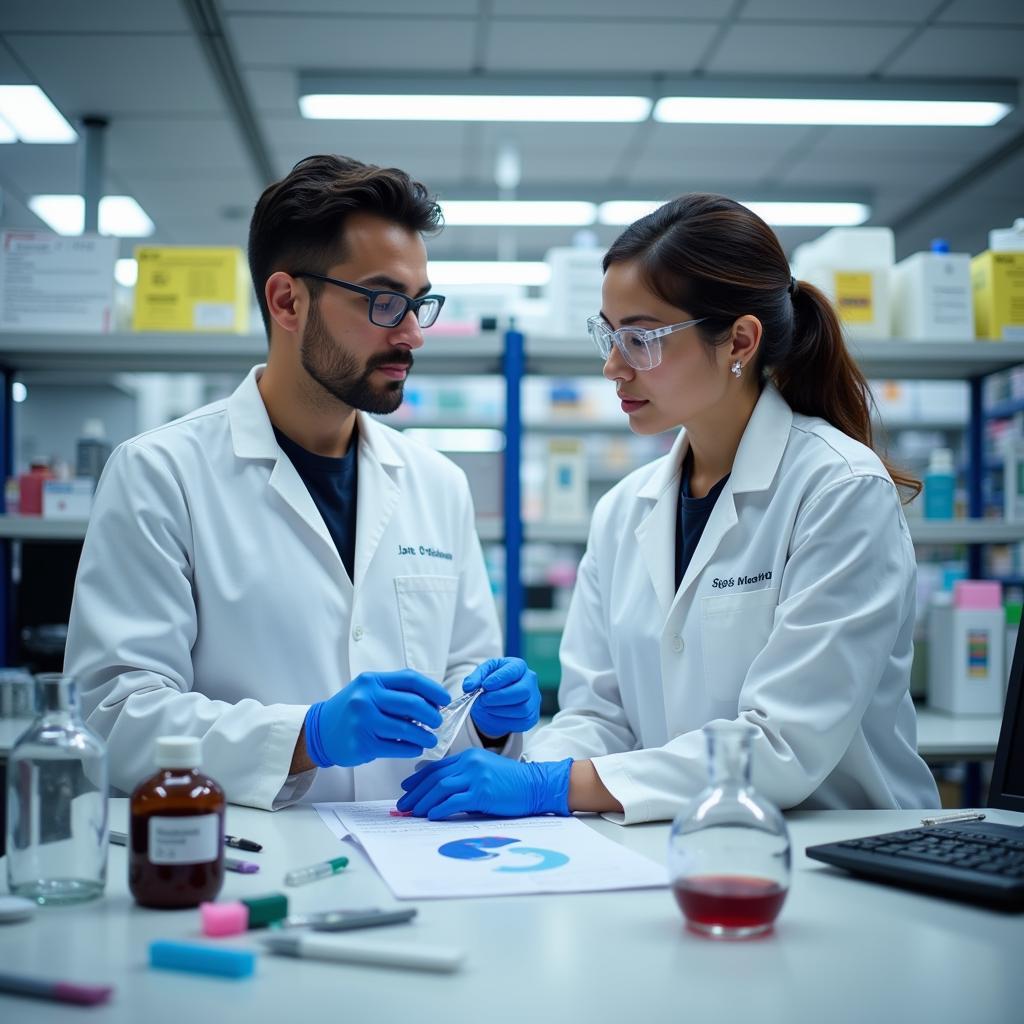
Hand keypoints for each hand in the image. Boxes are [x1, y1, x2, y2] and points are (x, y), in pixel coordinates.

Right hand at [304, 670, 449, 767]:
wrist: (320, 731)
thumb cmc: (352, 709)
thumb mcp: (369, 691)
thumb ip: (396, 693)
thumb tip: (433, 702)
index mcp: (372, 681)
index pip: (410, 679)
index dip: (433, 689)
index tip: (445, 700)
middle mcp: (366, 698)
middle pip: (412, 704)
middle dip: (432, 714)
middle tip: (438, 722)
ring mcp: (363, 722)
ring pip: (406, 729)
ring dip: (425, 736)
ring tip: (431, 739)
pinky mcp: (362, 744)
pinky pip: (396, 748)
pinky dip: (412, 749)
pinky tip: (416, 748)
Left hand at [397, 748, 571, 819]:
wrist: (536, 785)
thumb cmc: (512, 783)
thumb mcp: (485, 773)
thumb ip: (464, 778)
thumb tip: (440, 793)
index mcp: (469, 756)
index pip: (436, 767)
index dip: (418, 778)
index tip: (406, 788)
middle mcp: (470, 763)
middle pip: (434, 777)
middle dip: (415, 792)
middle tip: (403, 805)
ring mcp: (477, 776)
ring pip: (441, 788)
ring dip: (423, 801)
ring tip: (413, 813)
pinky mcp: (483, 792)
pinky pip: (454, 801)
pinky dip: (440, 809)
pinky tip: (432, 816)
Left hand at [463, 658, 540, 737]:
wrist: (498, 698)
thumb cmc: (493, 681)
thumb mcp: (483, 674)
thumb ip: (475, 677)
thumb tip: (468, 686)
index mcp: (518, 666)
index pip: (513, 671)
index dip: (499, 679)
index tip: (485, 685)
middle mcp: (530, 681)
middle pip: (522, 691)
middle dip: (501, 697)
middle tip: (484, 699)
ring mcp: (533, 700)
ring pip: (522, 709)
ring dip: (500, 711)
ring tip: (487, 707)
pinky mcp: (532, 717)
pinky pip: (522, 723)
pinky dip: (505, 721)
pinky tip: (494, 715)